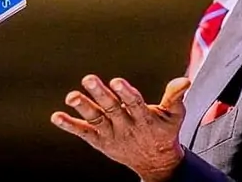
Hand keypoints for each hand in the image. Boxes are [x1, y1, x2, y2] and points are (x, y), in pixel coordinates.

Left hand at [51, 74, 191, 181]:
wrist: (155, 162)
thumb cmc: (164, 131)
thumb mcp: (174, 116)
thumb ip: (175, 97)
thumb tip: (185, 80)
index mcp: (144, 118)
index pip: (135, 104)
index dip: (126, 93)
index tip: (116, 81)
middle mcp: (126, 126)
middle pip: (112, 109)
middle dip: (100, 94)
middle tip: (88, 78)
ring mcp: (111, 134)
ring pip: (96, 120)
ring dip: (83, 108)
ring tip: (71, 97)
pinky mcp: (100, 140)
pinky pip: (83, 132)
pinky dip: (70, 125)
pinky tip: (56, 117)